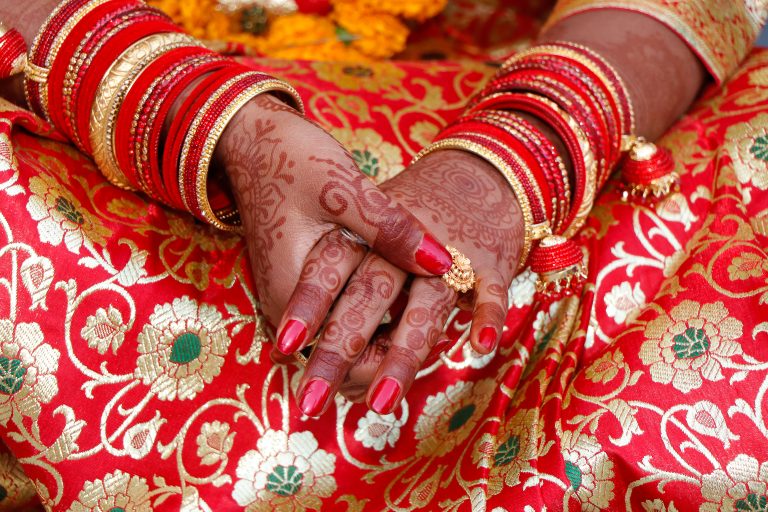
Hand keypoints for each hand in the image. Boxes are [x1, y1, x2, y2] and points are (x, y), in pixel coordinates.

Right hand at [216, 94, 452, 341]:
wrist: (251, 142)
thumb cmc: (292, 160)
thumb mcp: (344, 188)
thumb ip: (391, 229)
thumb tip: (446, 262)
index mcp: (292, 292)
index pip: (340, 362)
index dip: (384, 366)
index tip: (424, 344)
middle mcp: (285, 306)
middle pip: (338, 363)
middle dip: (382, 362)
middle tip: (428, 340)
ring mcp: (289, 298)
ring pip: (336, 345)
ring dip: (375, 345)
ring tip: (418, 325)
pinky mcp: (298, 286)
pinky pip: (332, 322)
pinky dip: (365, 324)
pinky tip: (396, 307)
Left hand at [291, 148, 524, 415]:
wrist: (475, 172)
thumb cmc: (409, 211)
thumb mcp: (367, 225)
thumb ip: (337, 280)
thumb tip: (292, 349)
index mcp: (365, 230)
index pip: (329, 267)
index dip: (308, 305)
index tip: (284, 347)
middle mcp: (402, 243)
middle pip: (369, 296)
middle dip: (340, 351)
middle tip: (311, 400)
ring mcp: (449, 250)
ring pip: (425, 306)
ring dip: (403, 355)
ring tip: (381, 402)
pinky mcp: (489, 259)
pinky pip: (489, 293)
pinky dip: (487, 318)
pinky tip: (479, 349)